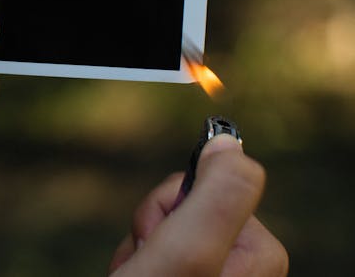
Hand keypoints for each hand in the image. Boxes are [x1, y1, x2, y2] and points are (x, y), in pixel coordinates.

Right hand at [108, 135, 288, 275]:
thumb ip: (218, 193)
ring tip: (142, 275)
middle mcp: (246, 262)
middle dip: (152, 233)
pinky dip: (143, 265)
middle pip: (182, 209)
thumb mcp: (188, 248)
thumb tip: (228, 141)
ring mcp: (220, 272)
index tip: (160, 241)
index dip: (164, 206)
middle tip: (149, 264)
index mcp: (260, 252)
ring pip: (166, 233)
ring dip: (143, 252)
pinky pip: (162, 254)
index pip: (199, 188)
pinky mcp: (196, 276)